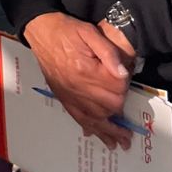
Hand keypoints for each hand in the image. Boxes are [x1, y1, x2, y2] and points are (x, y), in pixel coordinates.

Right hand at [23, 12, 132, 149]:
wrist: (40, 31)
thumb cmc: (66, 30)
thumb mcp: (90, 32)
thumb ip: (109, 52)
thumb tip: (123, 74)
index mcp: (85, 69)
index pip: (116, 87)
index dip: (125, 85)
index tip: (126, 79)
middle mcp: (77, 86)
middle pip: (108, 107)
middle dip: (121, 114)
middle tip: (131, 128)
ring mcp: (68, 94)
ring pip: (93, 118)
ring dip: (108, 131)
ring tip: (120, 142)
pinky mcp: (62, 96)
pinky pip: (76, 116)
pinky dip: (88, 127)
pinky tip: (95, 134)